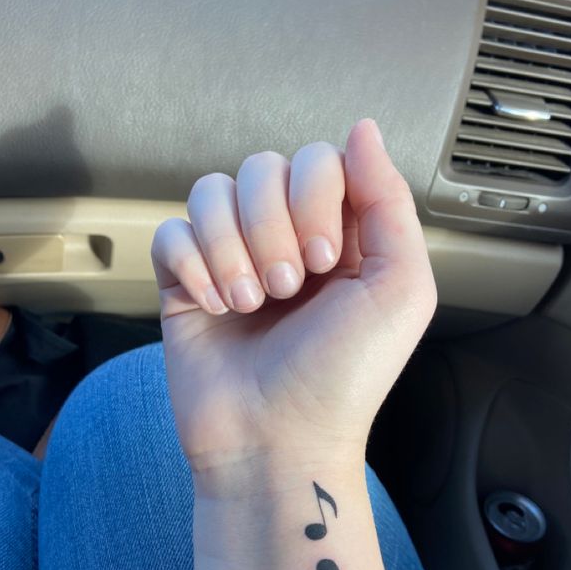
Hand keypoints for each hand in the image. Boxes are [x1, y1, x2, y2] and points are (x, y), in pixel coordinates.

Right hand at [151, 119, 436, 490]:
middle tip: (289, 290)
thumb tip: (360, 128)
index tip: (329, 260)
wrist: (278, 441)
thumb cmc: (344, 377)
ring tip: (249, 303)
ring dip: (232, 248)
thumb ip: (389, 201)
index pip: (317, 160)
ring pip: (212, 193)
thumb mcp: (399, 289)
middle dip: (273, 228)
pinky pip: (171, 233)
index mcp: (339, 233)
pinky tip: (213, 307)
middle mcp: (284, 237)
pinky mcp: (184, 283)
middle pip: (261, 168)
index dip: (316, 197)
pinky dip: (192, 265)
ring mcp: (230, 257)